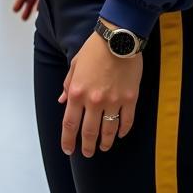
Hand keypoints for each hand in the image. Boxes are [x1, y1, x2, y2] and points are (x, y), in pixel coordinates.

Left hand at [58, 27, 141, 157]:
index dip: (67, 140)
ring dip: (106, 143)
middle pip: (89, 132)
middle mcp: (94, 100)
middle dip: (87, 146)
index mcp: (77, 92)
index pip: (69, 123)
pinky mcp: (130, 99)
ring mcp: (113, 101)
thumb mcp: (75, 65)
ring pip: (109, 131)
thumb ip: (68, 85)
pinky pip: (127, 121)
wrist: (118, 38)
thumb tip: (62, 101)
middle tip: (87, 153)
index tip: (68, 150)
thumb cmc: (94, 49)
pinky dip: (123, 131)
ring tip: (104, 148)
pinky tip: (120, 135)